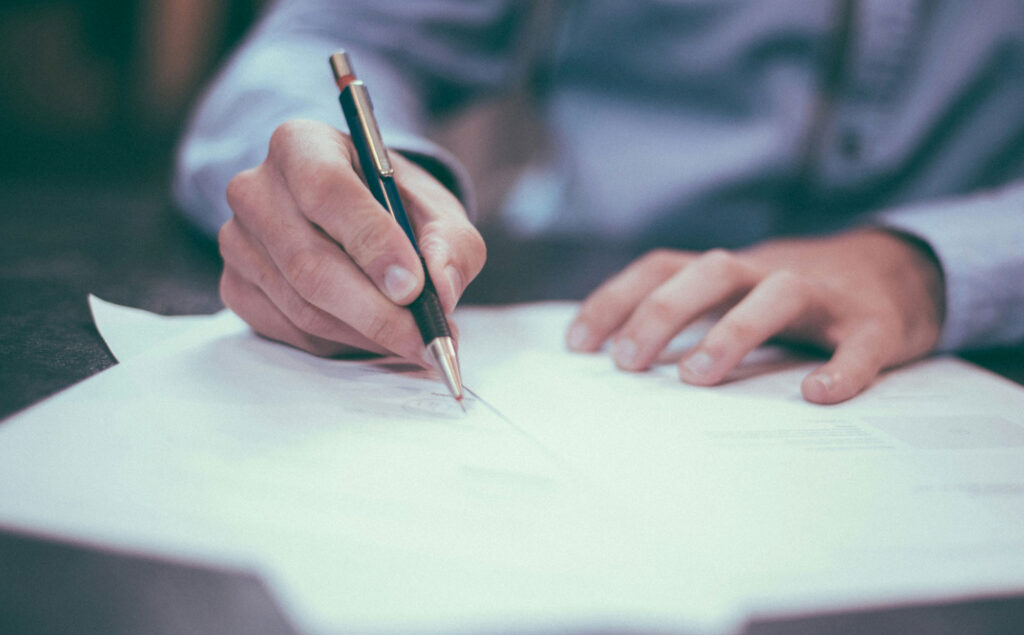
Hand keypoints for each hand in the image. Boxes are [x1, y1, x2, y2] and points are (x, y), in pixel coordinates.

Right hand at [219, 119, 485, 360]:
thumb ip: (451, 243)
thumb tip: (441, 288)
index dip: (371, 242)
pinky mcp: (236, 286)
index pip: (327, 190)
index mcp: (301, 145)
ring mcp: (238, 241)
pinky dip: (340, 343)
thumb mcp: (437, 211)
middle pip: (309, 262)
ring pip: (302, 306)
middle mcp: (256, 189)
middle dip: (376, 311)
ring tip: (413, 340)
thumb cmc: (395, 207)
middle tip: (425, 338)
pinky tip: (373, 335)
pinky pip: (290, 331)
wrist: (357, 218)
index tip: (413, 287)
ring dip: (365, 333)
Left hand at [566, 230, 944, 403]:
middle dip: (662, 312)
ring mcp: (826, 295)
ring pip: (779, 293)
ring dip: (733, 331)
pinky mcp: (876, 324)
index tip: (577, 345)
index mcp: (730, 271)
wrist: (901, 272)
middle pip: (711, 271)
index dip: (616, 299)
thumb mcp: (737, 294)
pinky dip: (842, 368)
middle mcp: (770, 272)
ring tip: (695, 377)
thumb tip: (617, 360)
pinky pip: (861, 344)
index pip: (662, 267)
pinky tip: (818, 395)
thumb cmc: (798, 298)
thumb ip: (690, 315)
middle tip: (627, 362)